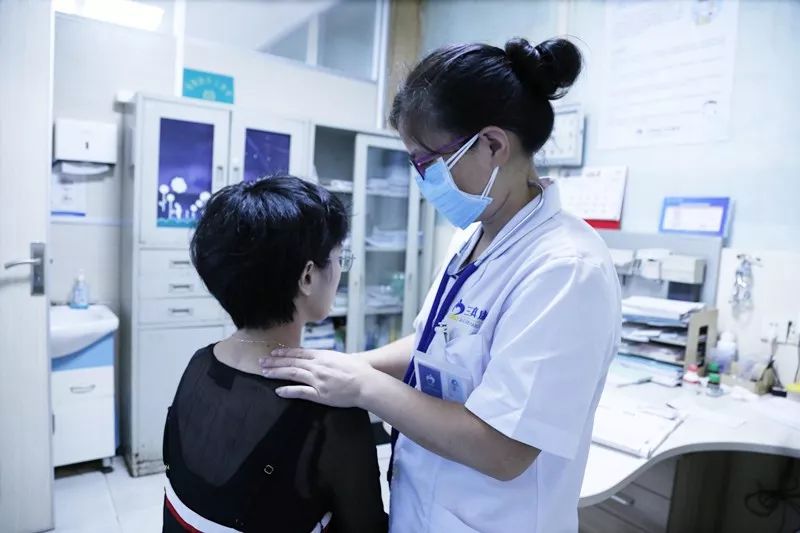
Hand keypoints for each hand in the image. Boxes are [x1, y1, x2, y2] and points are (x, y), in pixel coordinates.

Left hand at [259, 348, 374, 407]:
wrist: (366, 382)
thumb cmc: (357, 370)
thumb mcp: (340, 358)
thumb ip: (327, 358)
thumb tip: (317, 358)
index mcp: (322, 356)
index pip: (298, 353)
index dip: (284, 353)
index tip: (273, 353)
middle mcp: (317, 366)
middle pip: (291, 362)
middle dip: (275, 362)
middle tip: (261, 362)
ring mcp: (317, 379)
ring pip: (292, 374)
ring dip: (277, 373)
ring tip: (265, 373)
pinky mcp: (320, 393)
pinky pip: (300, 391)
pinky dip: (288, 390)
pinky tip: (278, 390)